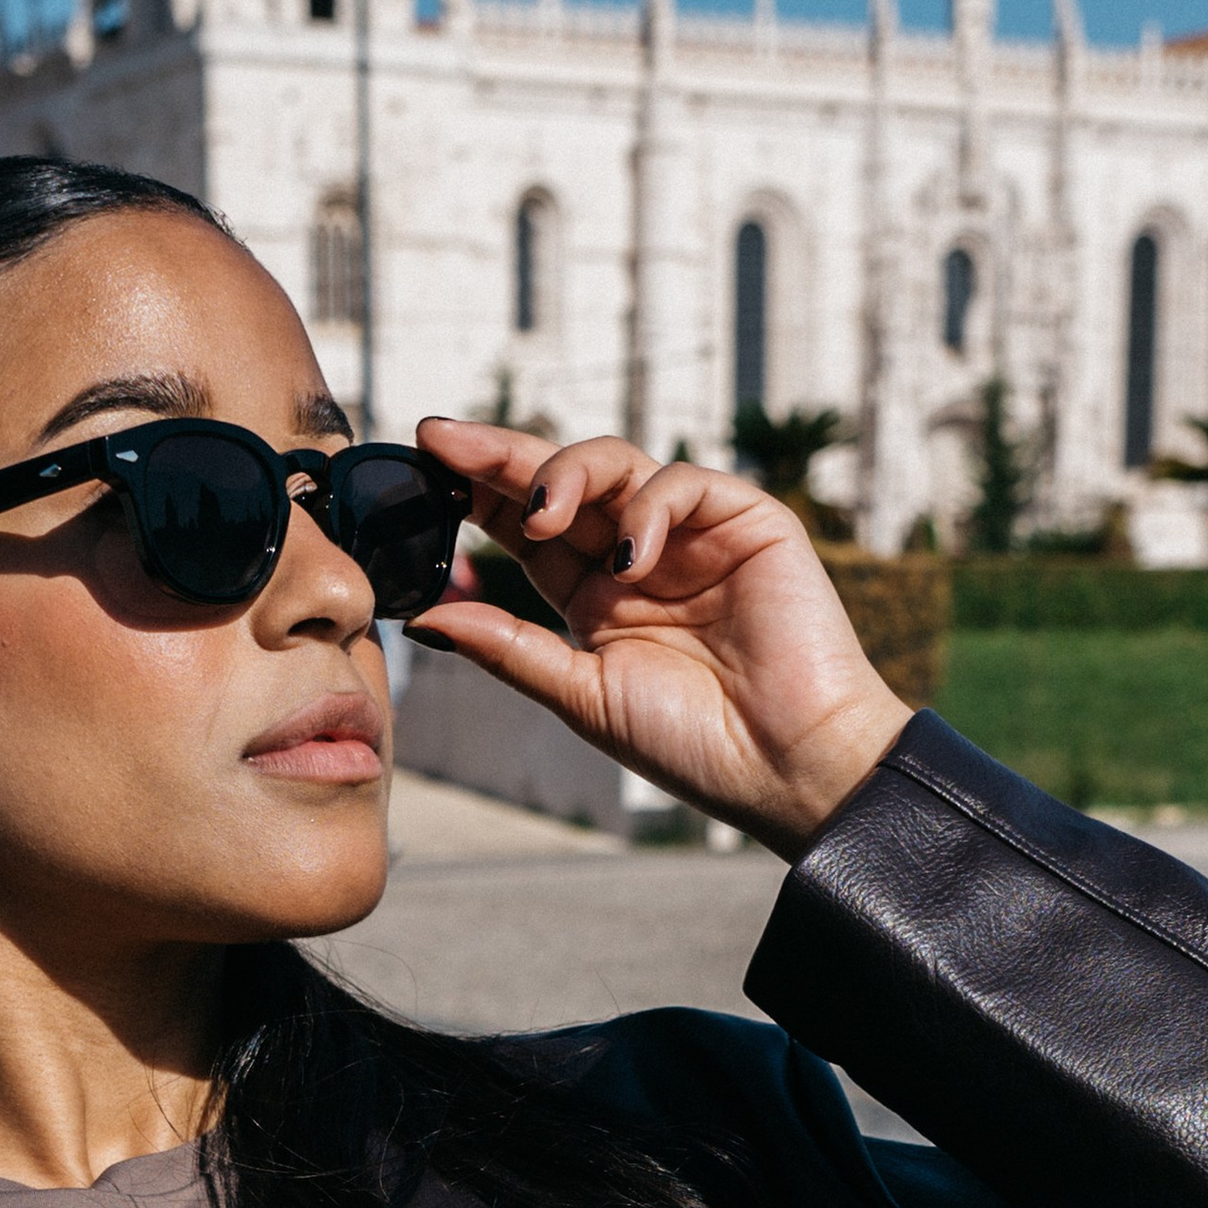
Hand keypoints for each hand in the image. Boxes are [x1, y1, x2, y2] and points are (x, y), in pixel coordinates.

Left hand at [407, 423, 912, 857]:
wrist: (785, 767)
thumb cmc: (690, 744)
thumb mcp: (580, 694)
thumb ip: (509, 648)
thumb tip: (423, 618)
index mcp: (592, 595)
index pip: (523, 527)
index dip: (474, 493)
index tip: (421, 466)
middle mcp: (636, 555)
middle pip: (558, 482)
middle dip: (498, 456)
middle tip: (444, 440)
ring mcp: (690, 534)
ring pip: (614, 464)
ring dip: (565, 475)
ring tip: (542, 518)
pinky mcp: (747, 520)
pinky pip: (684, 482)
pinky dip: (649, 506)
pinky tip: (634, 557)